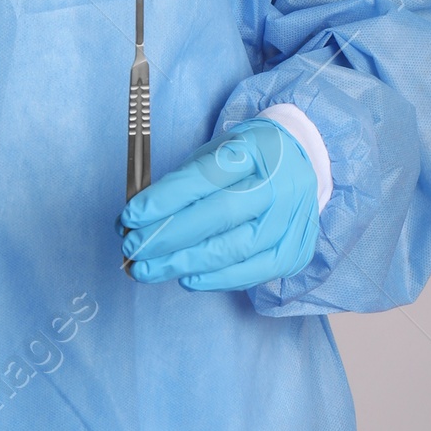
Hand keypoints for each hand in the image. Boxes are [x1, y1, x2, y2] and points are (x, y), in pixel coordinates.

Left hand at [119, 117, 318, 291]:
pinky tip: (188, 279)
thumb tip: (138, 220)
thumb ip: (180, 185)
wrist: (300, 163)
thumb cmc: (246, 160)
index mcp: (254, 150)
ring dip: (185, 263)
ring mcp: (291, 219)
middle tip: (134, 249)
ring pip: (235, 248)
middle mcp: (278, 184)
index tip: (130, 217)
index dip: (164, 200)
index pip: (204, 177)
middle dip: (169, 236)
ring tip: (150, 270)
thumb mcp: (215, 154)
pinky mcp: (294, 250)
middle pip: (220, 214)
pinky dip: (217, 279)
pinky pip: (253, 272)